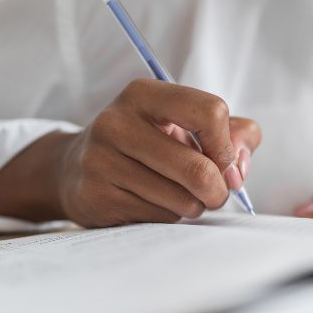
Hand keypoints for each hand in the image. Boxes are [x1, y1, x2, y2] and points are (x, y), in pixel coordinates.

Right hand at [0, 79, 260, 226]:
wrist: (74, 167)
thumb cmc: (149, 142)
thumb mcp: (187, 124)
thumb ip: (234, 133)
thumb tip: (238, 167)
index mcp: (144, 95)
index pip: (210, 112)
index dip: (228, 147)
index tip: (228, 166)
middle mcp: (116, 122)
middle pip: (197, 168)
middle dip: (218, 190)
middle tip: (216, 195)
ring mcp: (100, 161)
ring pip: (181, 200)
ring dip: (194, 206)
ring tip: (182, 197)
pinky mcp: (94, 196)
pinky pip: (157, 218)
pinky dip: (169, 218)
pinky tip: (154, 204)